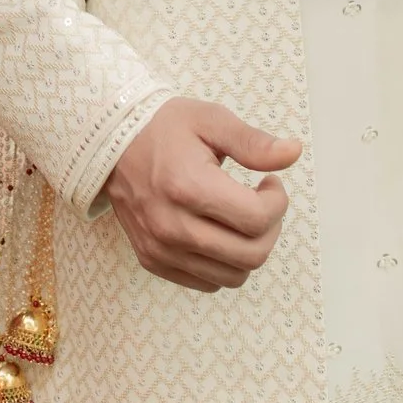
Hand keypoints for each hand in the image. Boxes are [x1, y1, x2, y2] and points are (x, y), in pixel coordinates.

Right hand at [102, 99, 301, 292]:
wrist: (109, 143)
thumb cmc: (163, 127)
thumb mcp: (210, 120)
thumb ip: (253, 142)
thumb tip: (293, 152)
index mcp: (188, 187)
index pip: (257, 219)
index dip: (278, 202)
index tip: (270, 183)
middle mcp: (172, 225)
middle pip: (251, 255)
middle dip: (270, 228)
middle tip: (261, 202)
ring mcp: (160, 248)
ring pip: (233, 276)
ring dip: (250, 249)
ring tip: (240, 217)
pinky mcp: (152, 260)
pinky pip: (207, 282)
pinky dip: (224, 263)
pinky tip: (218, 231)